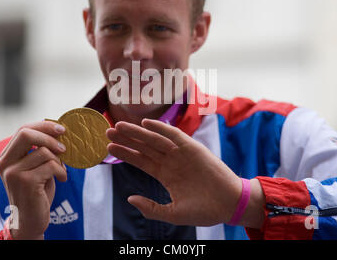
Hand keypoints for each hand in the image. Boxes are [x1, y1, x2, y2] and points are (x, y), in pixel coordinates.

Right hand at [0, 121, 67, 238]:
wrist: (30, 221)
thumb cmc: (37, 192)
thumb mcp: (36, 168)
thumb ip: (40, 151)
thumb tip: (58, 130)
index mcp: (7, 157)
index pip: (23, 129)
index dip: (43, 125)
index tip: (61, 129)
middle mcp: (6, 163)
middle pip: (26, 133)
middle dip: (49, 136)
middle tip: (64, 146)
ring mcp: (13, 173)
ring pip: (43, 151)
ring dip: (59, 160)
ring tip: (61, 171)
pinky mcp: (25, 182)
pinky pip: (50, 165)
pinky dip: (61, 171)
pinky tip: (61, 179)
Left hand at [106, 119, 247, 226]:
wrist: (230, 205)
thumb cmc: (205, 211)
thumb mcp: (173, 214)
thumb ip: (151, 208)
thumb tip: (130, 199)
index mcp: (165, 175)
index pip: (141, 160)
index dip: (125, 153)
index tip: (108, 147)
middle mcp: (171, 161)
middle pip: (144, 147)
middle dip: (126, 139)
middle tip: (107, 132)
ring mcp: (181, 154)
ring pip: (154, 139)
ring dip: (137, 132)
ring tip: (119, 126)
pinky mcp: (193, 148)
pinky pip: (174, 135)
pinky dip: (161, 128)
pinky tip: (145, 123)